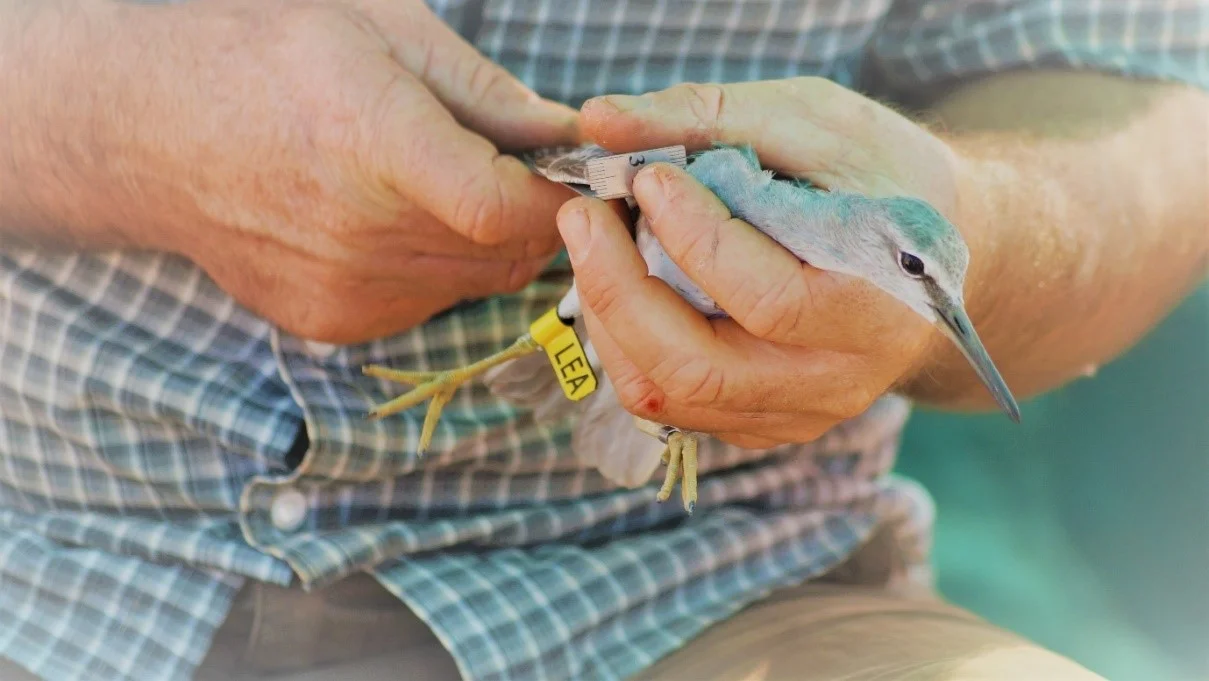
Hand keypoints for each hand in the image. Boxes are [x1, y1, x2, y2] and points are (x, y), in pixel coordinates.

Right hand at [21, 0, 580, 342]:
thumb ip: (486, 90)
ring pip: (476, 282)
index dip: (558, 196)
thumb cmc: (266, 59)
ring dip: (490, 241)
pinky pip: (430, 302)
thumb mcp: (381, 30)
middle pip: (504, 251)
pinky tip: (395, 218)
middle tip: (520, 169)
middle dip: (537, 214)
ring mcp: (343, 289)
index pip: (503, 206)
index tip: (575, 172)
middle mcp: (358, 232)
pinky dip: (442, 266)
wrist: (150, 132)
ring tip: (444, 183)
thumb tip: (570, 132)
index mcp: (371, 142)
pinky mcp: (333, 322)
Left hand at [559, 78, 973, 447]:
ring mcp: (798, 412)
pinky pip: (670, 403)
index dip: (694, 239)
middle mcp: (839, 379)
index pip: (769, 299)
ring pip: (670, 394)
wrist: (937, 243)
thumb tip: (599, 120)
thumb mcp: (814, 123)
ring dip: (609, 317)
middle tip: (582, 213)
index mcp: (880, 308)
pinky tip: (622, 282)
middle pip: (700, 368)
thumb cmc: (877, 173)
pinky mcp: (762, 422)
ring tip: (593, 241)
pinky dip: (626, 342)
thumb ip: (708, 117)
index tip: (648, 175)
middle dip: (619, 288)